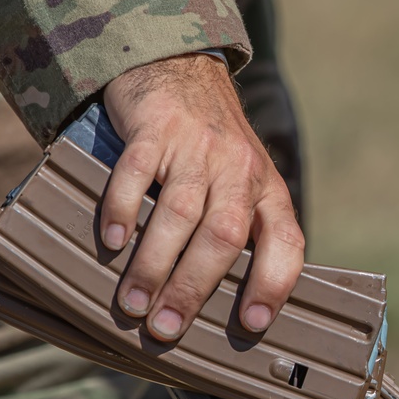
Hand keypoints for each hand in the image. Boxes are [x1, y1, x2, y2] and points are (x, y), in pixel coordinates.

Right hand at [101, 53, 303, 340]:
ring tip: (134, 304)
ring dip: (153, 264)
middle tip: (166, 328)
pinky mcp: (155, 129)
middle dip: (193, 288)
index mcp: (268, 191)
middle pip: (223, 237)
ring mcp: (197, 148)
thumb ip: (242, 234)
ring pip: (179, 213)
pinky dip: (123, 209)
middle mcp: (239, 170)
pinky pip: (137, 173)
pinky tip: (113, 242)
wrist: (181, 69)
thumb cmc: (213, 151)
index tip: (252, 324)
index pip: (286, 242)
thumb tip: (228, 311)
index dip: (273, 284)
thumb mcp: (245, 186)